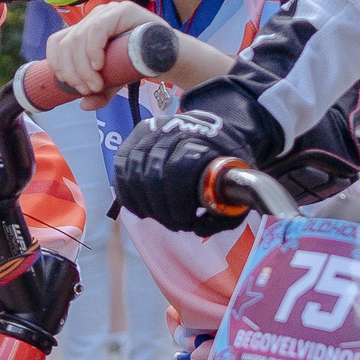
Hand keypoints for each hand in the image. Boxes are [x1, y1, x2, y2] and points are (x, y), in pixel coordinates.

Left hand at [45, 2, 156, 108]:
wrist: (170, 57)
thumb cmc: (138, 64)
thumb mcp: (113, 81)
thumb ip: (99, 93)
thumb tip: (83, 105)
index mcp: (84, 30)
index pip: (56, 41)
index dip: (56, 63)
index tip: (66, 83)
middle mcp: (92, 18)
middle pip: (66, 42)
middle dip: (72, 71)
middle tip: (87, 89)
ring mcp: (107, 12)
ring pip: (79, 37)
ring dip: (83, 66)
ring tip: (96, 84)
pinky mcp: (121, 10)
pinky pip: (98, 28)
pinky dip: (93, 49)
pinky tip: (99, 65)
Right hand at [111, 77, 279, 235]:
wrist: (215, 129)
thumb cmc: (226, 161)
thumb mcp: (238, 182)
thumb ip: (224, 210)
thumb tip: (198, 229)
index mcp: (201, 137)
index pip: (179, 171)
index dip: (179, 205)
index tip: (188, 220)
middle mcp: (170, 129)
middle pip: (152, 177)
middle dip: (162, 210)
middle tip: (176, 223)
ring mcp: (148, 132)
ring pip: (133, 176)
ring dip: (146, 205)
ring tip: (162, 216)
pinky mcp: (132, 140)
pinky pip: (120, 173)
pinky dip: (129, 196)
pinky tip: (144, 208)